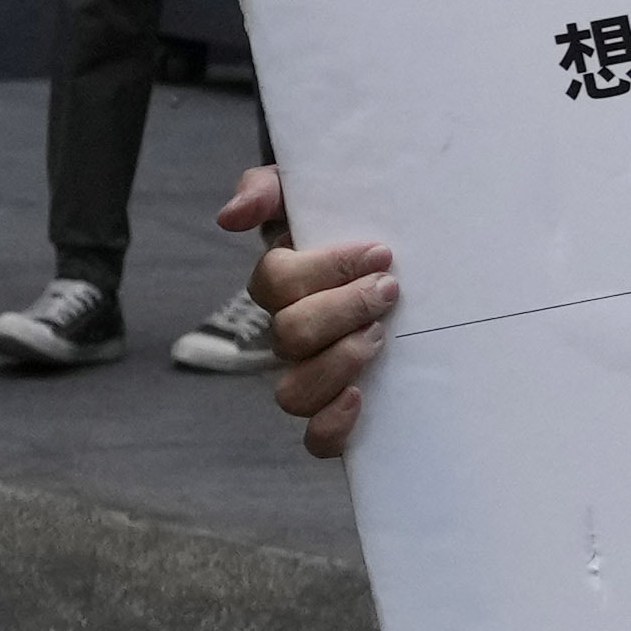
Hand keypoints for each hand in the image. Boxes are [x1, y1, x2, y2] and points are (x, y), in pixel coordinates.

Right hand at [222, 161, 396, 460]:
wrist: (400, 259)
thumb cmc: (352, 224)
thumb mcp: (309, 192)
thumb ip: (267, 190)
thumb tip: (231, 218)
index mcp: (282, 283)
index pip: (275, 282)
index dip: (326, 270)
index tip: (381, 253)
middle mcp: (290, 334)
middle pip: (288, 334)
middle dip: (343, 309)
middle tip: (388, 289)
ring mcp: (312, 375)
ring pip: (292, 393)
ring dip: (337, 364)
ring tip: (379, 338)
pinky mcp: (340, 411)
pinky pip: (316, 440)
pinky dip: (332, 426)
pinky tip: (362, 398)